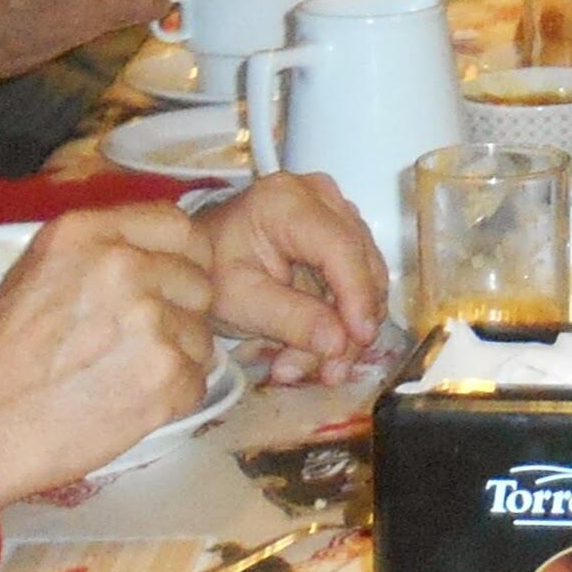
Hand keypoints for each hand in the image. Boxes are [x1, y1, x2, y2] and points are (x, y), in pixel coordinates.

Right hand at [0, 207, 215, 501]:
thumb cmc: (0, 355)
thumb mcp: (36, 269)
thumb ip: (99, 250)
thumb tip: (150, 251)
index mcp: (90, 233)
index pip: (179, 226)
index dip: (182, 258)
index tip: (170, 281)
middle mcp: (126, 267)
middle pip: (199, 282)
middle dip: (179, 311)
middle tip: (141, 340)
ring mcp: (151, 321)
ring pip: (201, 335)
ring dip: (176, 357)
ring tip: (127, 375)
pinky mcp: (166, 375)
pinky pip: (197, 379)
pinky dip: (173, 395)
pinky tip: (133, 401)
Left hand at [191, 173, 385, 382]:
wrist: (205, 259)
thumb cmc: (213, 272)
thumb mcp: (241, 301)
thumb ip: (291, 319)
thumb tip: (339, 343)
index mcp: (287, 203)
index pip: (340, 247)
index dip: (356, 294)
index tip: (361, 338)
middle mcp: (320, 198)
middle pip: (359, 264)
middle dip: (348, 325)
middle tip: (329, 373)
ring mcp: (336, 213)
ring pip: (365, 278)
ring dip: (345, 330)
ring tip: (309, 368)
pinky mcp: (343, 234)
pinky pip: (358, 281)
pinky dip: (341, 320)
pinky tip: (315, 351)